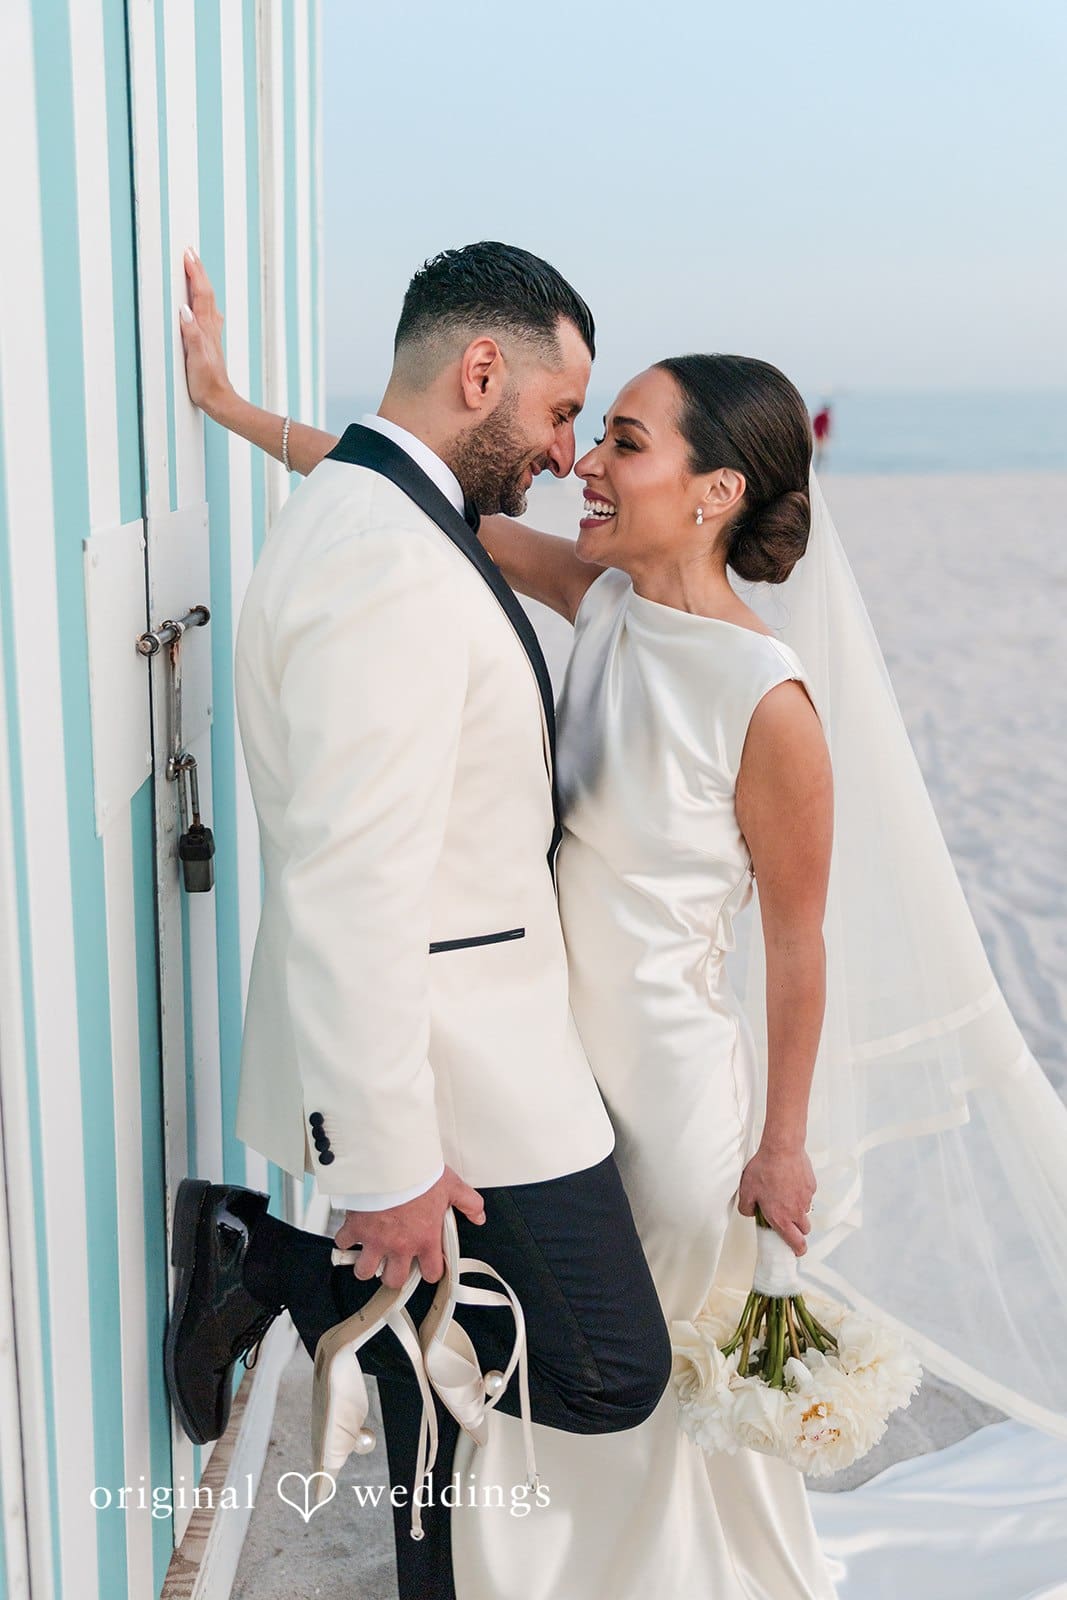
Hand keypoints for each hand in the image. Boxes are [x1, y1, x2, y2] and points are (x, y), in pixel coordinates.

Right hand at [179, 247, 235, 419]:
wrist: (219, 400)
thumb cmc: (206, 383)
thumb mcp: (195, 359)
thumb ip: (192, 334)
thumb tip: (184, 310)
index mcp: (205, 328)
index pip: (200, 294)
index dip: (194, 273)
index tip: (187, 254)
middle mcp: (210, 328)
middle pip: (205, 293)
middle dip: (198, 271)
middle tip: (190, 252)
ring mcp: (211, 334)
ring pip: (208, 301)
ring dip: (200, 283)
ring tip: (195, 269)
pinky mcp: (210, 342)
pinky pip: (207, 313)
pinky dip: (203, 300)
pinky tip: (203, 304)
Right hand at [333, 1166, 485, 1289]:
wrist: (392, 1162)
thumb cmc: (420, 1175)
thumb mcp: (452, 1187)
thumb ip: (469, 1203)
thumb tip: (479, 1215)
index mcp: (425, 1239)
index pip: (432, 1273)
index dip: (430, 1271)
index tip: (427, 1265)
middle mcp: (400, 1246)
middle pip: (394, 1281)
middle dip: (393, 1275)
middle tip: (394, 1263)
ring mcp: (375, 1240)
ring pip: (365, 1271)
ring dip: (366, 1265)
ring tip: (369, 1256)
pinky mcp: (356, 1228)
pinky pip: (343, 1244)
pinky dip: (344, 1241)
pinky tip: (349, 1234)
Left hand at [737, 1142, 814, 1256]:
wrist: (782, 1149)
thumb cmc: (765, 1169)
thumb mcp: (746, 1191)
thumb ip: (746, 1208)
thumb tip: (750, 1212)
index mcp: (781, 1218)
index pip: (796, 1243)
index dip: (797, 1250)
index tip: (795, 1251)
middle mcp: (796, 1211)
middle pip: (804, 1230)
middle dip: (797, 1229)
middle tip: (787, 1221)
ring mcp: (806, 1199)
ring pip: (805, 1211)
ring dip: (797, 1209)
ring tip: (784, 1195)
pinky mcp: (811, 1186)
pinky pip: (807, 1195)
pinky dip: (800, 1192)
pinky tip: (789, 1181)